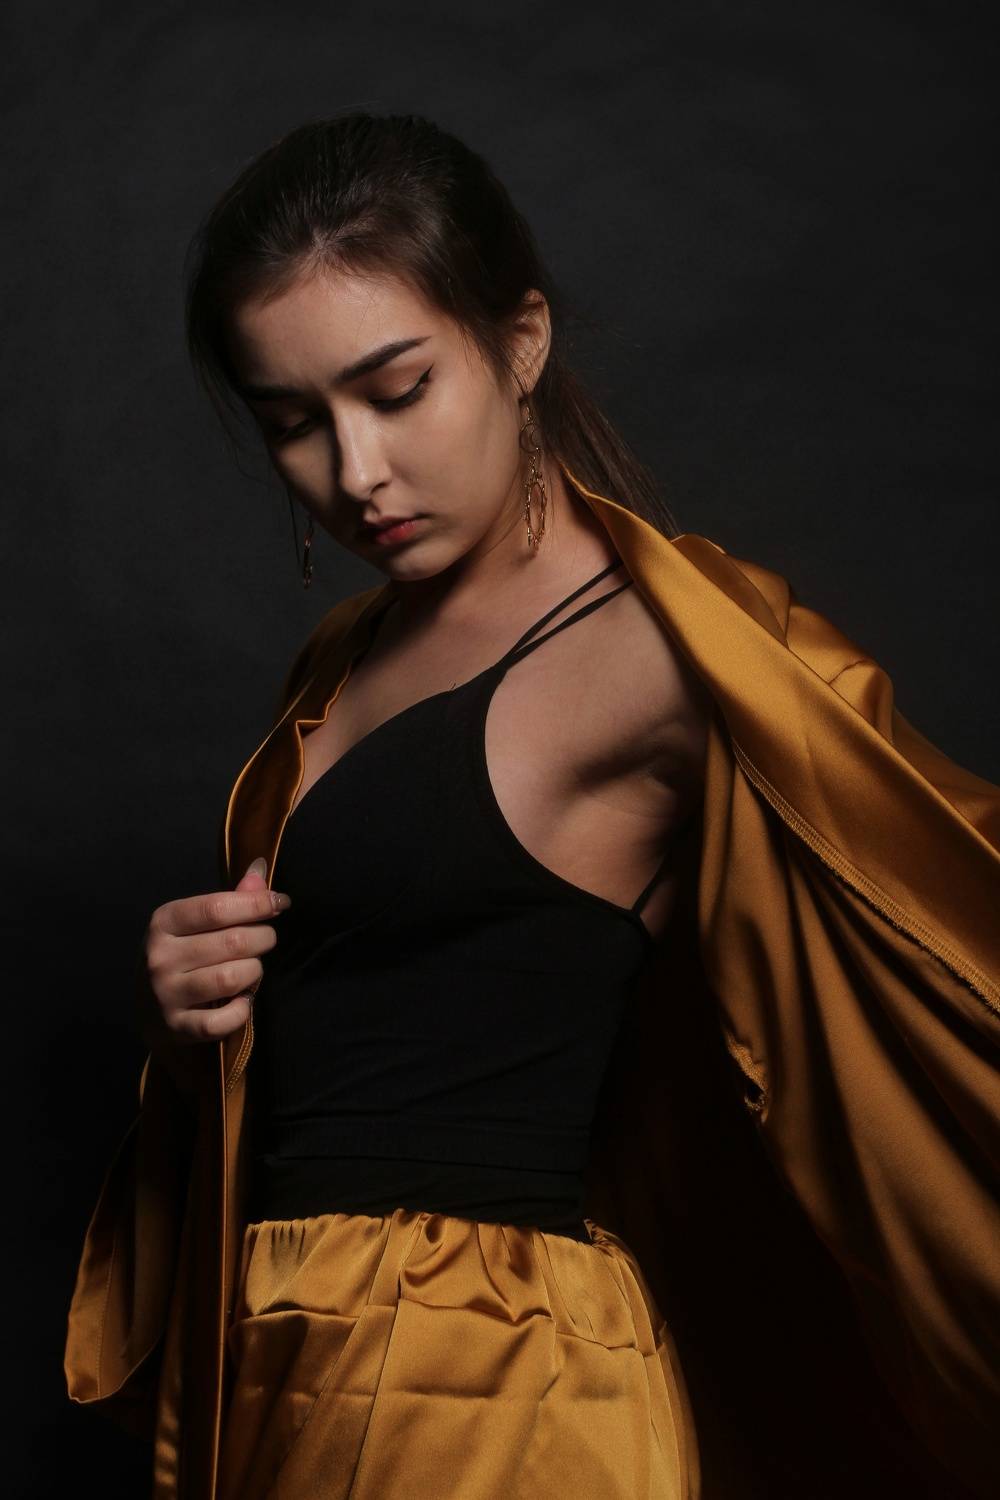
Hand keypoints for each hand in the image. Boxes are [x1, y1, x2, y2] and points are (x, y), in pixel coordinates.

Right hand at [137, 857, 290, 1077]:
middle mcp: (160, 957)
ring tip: (252, 968)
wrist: (150, 1013)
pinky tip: (243, 1000)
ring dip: (255, 972)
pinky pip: (223, 1020)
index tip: (280, 902)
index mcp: (163, 923)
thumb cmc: (182, 958)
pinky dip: (242, 1010)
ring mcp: (166, 994)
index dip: (256, 903)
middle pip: (232, 942)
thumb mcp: (194, 925)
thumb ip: (229, 900)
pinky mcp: (176, 1027)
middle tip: (267, 939)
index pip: (217, 908)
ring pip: (231, 978)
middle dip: (263, 938)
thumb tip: (260, 869)